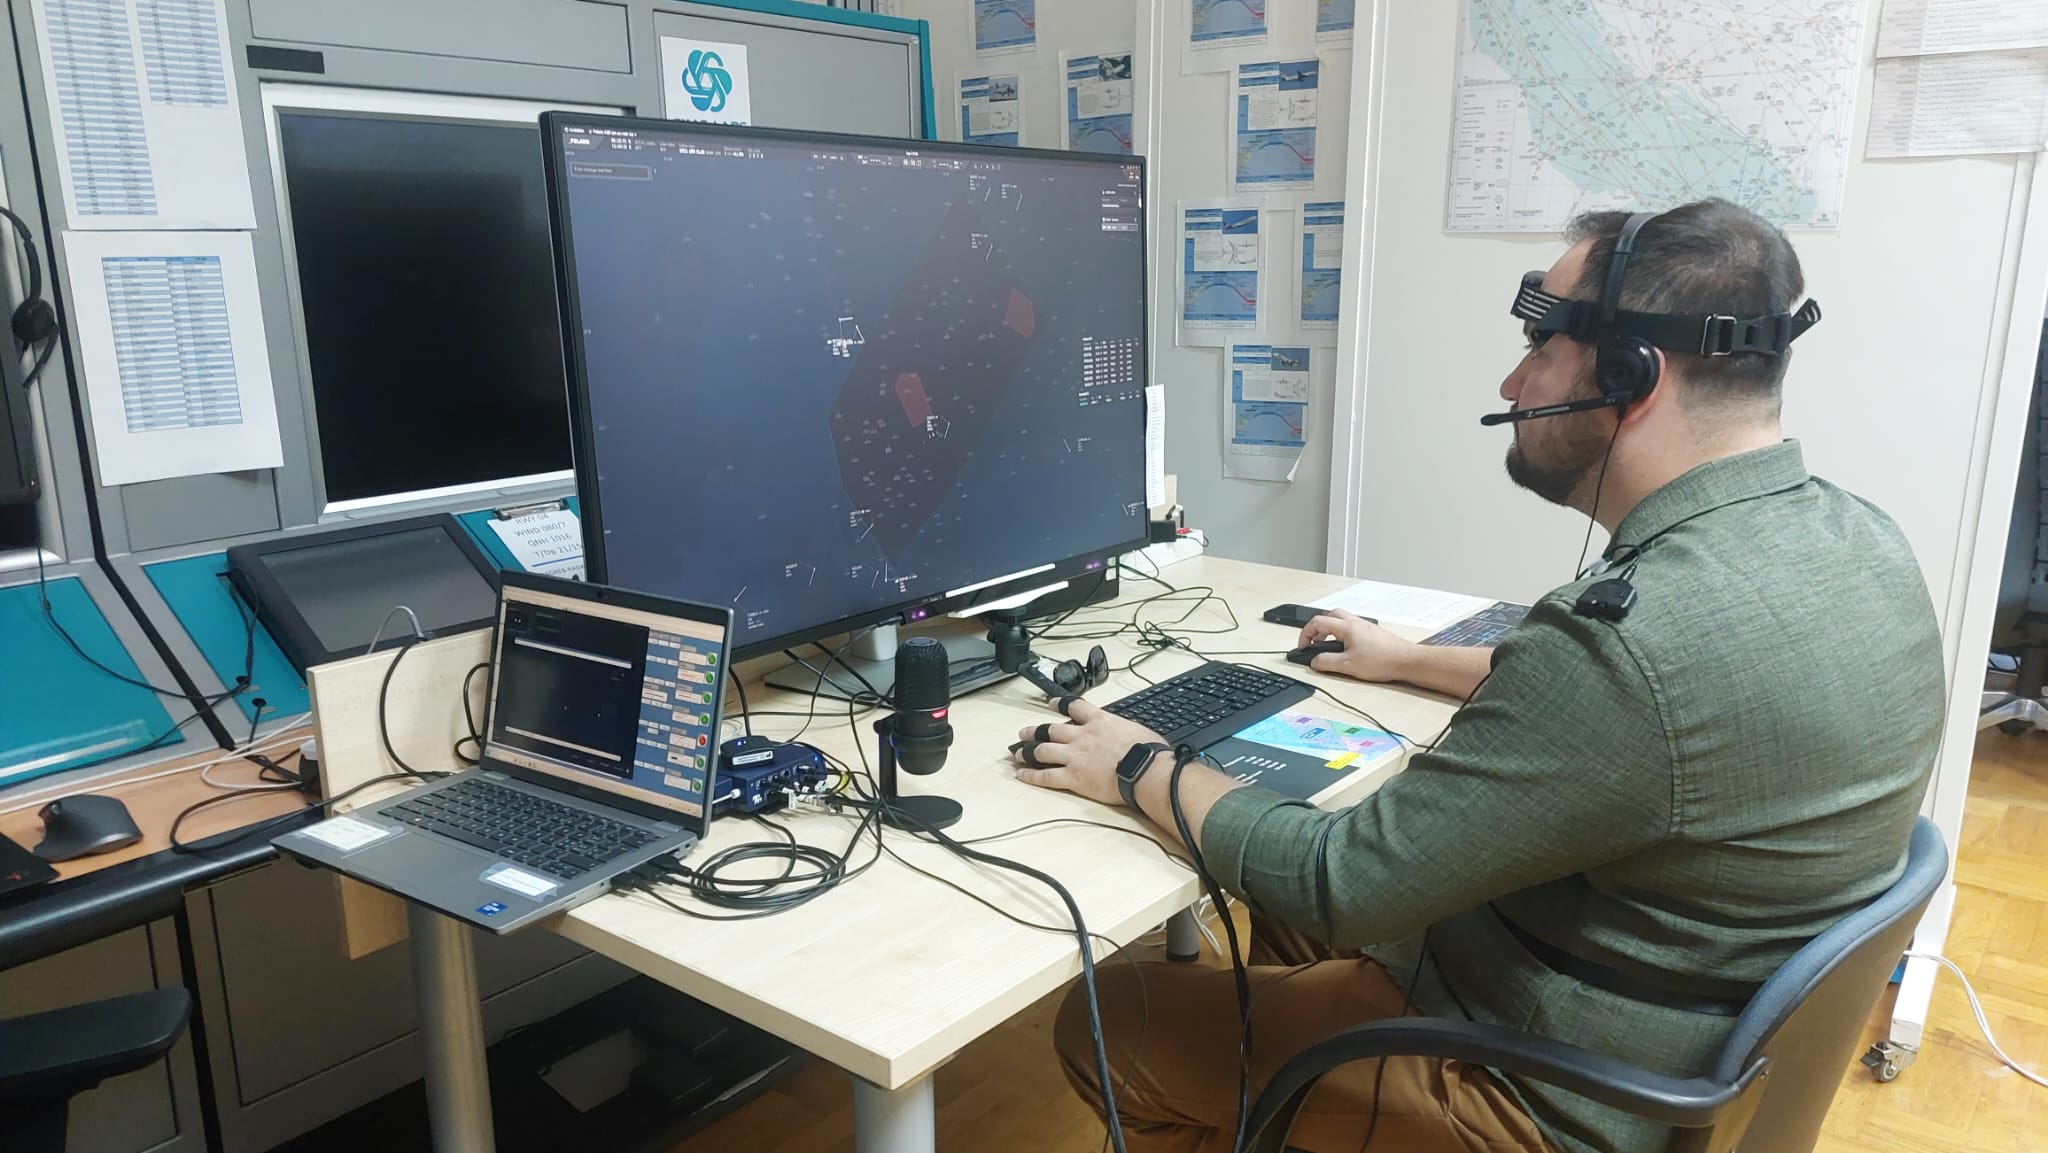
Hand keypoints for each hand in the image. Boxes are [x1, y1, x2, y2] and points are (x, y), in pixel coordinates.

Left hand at [1009, 698, 1165, 808]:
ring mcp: (1075, 756)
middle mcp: (1082, 736)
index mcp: (1100, 721)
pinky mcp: (1073, 777)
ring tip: (1017, 753)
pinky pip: (1046, 776)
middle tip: (1024, 732)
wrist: (1145, 770)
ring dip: (1027, 751)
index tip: (1050, 703)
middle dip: (1035, 731)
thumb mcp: (1137, 730)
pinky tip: (1021, 775)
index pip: (1074, 707)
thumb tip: (1129, 736)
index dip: (1059, 704)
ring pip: (1043, 750)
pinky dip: (1032, 776)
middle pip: (1051, 730)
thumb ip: (1124, 730)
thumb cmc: (1148, 753)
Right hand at [1298, 610, 1417, 683]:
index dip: (1305, 634)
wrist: (1406, 660)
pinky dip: (1342, 634)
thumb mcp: (1348, 666)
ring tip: (1328, 646)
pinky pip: (1351, 627)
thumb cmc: (1382, 660)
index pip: (1317, 622)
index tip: (1303, 646)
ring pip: (1341, 621)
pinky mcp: (1372, 633)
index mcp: (1346, 627)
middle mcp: (1355, 623)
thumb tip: (1314, 662)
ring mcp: (1365, 626)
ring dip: (1329, 630)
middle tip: (1313, 642)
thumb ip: (1326, 662)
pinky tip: (1346, 649)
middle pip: (1329, 616)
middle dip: (1317, 628)